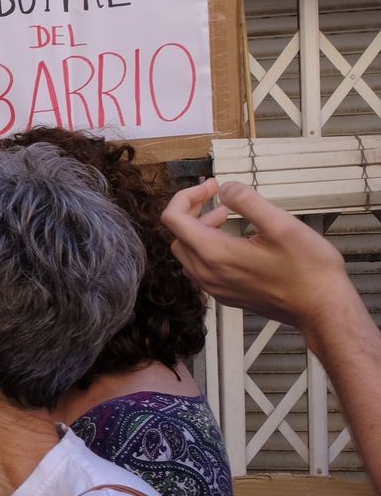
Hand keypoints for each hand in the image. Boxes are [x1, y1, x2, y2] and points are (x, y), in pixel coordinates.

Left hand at [162, 178, 352, 331]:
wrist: (322, 309)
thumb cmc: (308, 269)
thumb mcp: (282, 225)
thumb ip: (248, 201)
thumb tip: (225, 189)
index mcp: (214, 254)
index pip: (172, 219)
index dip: (187, 196)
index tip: (212, 186)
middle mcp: (207, 274)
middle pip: (177, 235)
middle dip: (193, 211)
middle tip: (218, 197)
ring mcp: (214, 287)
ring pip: (188, 252)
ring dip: (199, 229)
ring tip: (225, 215)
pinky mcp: (226, 294)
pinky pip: (201, 267)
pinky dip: (207, 247)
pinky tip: (233, 240)